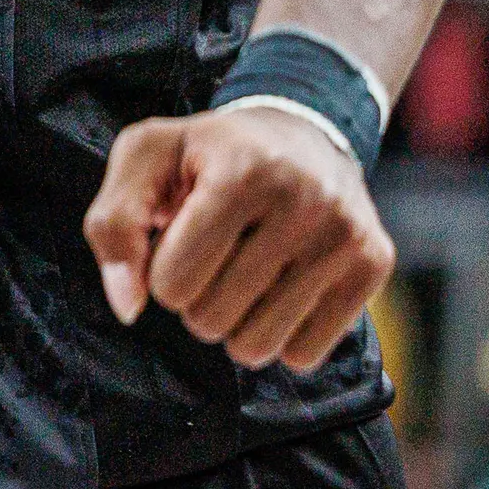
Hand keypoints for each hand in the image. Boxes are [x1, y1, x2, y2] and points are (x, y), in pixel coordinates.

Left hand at [83, 103, 390, 371]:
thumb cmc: (208, 153)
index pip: (172, 283)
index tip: (180, 237)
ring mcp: (345, 234)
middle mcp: (304, 200)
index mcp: (241, 170)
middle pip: (211, 320)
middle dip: (197, 299)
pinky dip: (281, 335)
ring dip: (235, 323)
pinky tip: (282, 287)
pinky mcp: (375, 263)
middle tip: (215, 254)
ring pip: (258, 347)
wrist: (301, 133)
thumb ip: (114, 226)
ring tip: (245, 271)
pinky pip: (305, 355)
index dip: (161, 271)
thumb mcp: (145, 159)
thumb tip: (128, 308)